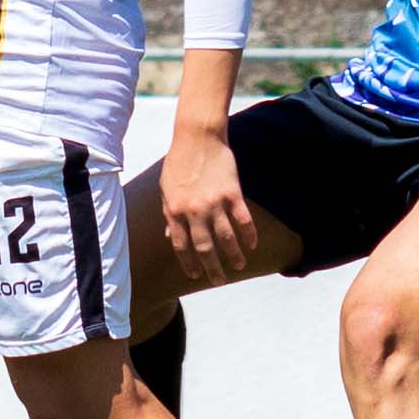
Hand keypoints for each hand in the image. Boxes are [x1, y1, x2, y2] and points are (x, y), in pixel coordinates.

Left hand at [159, 128, 257, 283]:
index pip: (181, 245)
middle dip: (212, 268)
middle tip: (219, 281)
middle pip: (205, 248)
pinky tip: (252, 244)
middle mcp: (194, 211)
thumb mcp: (166, 188)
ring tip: (239, 266)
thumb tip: (167, 235)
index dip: (188, 262)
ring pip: (226, 238)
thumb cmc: (178, 162)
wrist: (197, 137)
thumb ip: (167, 213)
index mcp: (174, 211)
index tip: (195, 274)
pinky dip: (249, 234)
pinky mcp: (233, 193)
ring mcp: (214, 203)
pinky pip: (243, 220)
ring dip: (233, 256)